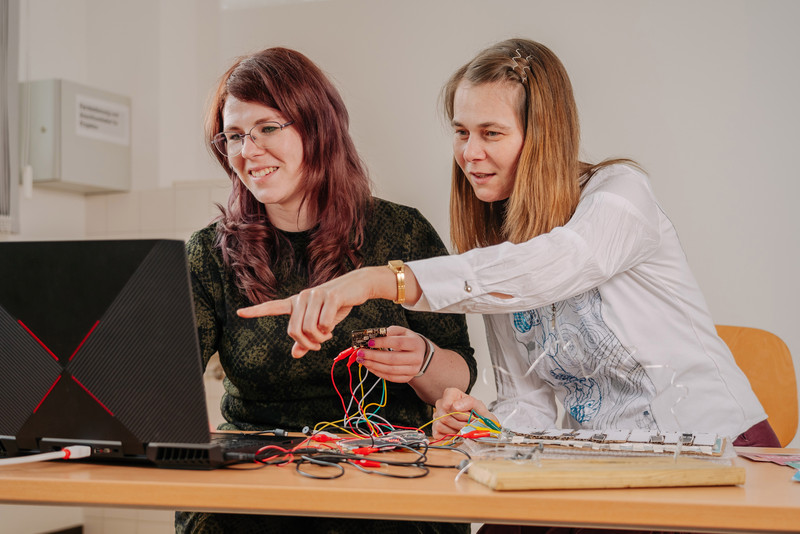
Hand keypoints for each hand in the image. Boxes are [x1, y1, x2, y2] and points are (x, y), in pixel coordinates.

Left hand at [237, 268, 379, 357]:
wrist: (357, 286)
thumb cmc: (336, 306)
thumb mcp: (321, 325)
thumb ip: (307, 339)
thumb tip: (295, 355)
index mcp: (296, 303)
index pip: (272, 307)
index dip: (256, 311)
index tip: (239, 313)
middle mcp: (302, 297)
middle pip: (294, 330)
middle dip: (308, 343)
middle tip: (319, 344)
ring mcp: (315, 295)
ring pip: (309, 329)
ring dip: (320, 339)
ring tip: (327, 335)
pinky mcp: (330, 296)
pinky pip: (323, 323)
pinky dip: (328, 330)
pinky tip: (333, 327)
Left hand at [353, 326, 429, 382]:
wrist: (420, 353)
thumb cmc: (406, 340)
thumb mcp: (401, 332)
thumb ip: (389, 332)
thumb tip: (373, 336)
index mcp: (415, 343)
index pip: (398, 343)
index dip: (383, 342)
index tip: (369, 342)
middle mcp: (416, 358)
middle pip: (392, 359)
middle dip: (374, 356)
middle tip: (360, 353)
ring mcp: (412, 370)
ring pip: (390, 370)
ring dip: (373, 365)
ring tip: (362, 360)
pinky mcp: (407, 378)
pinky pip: (390, 377)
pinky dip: (377, 372)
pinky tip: (369, 366)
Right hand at [432, 387, 494, 439]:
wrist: (478, 424)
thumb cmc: (476, 414)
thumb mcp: (479, 406)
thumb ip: (469, 402)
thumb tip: (455, 407)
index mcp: (450, 394)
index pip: (447, 405)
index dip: (459, 414)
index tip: (469, 416)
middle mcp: (440, 404)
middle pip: (444, 417)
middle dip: (460, 424)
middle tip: (469, 425)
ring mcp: (436, 416)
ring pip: (440, 426)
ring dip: (454, 431)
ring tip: (463, 429)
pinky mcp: (435, 429)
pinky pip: (438, 435)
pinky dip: (449, 437)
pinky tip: (457, 433)